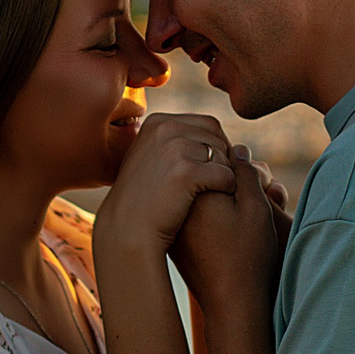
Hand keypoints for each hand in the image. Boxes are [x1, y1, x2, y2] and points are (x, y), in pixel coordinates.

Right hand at [98, 112, 237, 256]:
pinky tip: (216, 201)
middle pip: (217, 137)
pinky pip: (226, 175)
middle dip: (223, 159)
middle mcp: (165, 128)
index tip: (209, 170)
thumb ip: (170, 142)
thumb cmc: (141, 200)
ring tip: (213, 193)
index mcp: (157, 122)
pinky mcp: (186, 172)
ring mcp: (174, 149)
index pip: (208, 124)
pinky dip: (227, 189)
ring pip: (223, 155)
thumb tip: (204, 135)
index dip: (216, 147)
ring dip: (225, 175)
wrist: (127, 230)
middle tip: (215, 184)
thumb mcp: (148, 159)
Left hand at [174, 146, 282, 321]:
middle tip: (256, 205)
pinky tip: (230, 232)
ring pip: (201, 191)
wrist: (232, 304)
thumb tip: (234, 148)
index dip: (244, 170)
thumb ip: (244, 171)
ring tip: (244, 223)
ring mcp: (173, 219)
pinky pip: (196, 211)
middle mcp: (176, 202)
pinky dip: (215, 214)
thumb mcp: (256, 206)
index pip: (216, 155)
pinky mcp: (176, 235)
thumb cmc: (248, 256)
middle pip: (206, 172)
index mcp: (193, 189)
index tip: (259, 191)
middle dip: (233, 181)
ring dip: (224, 196)